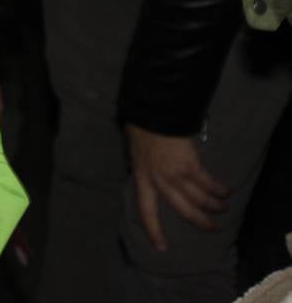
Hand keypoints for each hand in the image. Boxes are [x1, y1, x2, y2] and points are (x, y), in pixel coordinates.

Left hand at [125, 124, 230, 250]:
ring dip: (215, 206)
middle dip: (200, 222)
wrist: (153, 114)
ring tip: (223, 207)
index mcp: (142, 179)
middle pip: (183, 210)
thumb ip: (144, 168)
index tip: (162, 247)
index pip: (146, 210)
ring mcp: (176, 175)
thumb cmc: (142, 130)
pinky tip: (226, 191)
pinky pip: (209, 184)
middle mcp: (160, 181)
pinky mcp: (191, 166)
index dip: (154, 230)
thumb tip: (151, 177)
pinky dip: (220, 189)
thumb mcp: (135, 153)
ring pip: (200, 199)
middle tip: (213, 228)